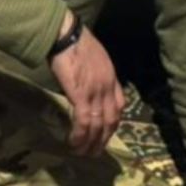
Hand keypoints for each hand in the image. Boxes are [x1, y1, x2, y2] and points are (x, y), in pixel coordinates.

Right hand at [48, 16, 123, 156]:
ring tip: (82, 152)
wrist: (65, 33)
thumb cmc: (74, 41)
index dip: (113, 123)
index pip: (119, 106)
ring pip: (98, 125)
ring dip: (91, 142)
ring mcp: (95, 91)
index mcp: (111, 77)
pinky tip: (74, 142)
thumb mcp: (94, 58)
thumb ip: (95, 75)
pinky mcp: (81, 94)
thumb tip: (87, 88)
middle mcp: (107, 86)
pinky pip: (84, 121)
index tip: (105, 133)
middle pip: (110, 120)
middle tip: (94, 151)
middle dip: (103, 139)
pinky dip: (80, 135)